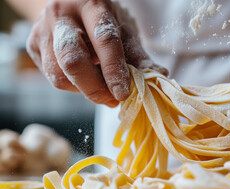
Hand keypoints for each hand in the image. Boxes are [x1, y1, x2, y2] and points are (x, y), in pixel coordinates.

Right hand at [27, 0, 166, 106]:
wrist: (68, 8)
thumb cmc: (101, 23)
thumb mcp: (123, 32)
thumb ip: (138, 56)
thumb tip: (160, 76)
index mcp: (92, 6)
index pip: (104, 41)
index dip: (114, 71)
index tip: (123, 93)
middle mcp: (62, 15)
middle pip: (73, 61)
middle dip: (95, 88)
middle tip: (113, 99)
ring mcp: (42, 30)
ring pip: (59, 74)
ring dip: (84, 90)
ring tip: (102, 88)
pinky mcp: (32, 46)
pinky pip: (52, 77)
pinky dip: (73, 86)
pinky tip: (85, 79)